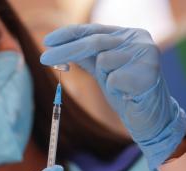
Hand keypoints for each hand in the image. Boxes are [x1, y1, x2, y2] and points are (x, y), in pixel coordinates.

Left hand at [40, 24, 185, 170]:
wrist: (149, 116)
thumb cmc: (124, 92)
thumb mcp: (102, 70)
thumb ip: (87, 57)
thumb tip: (60, 48)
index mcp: (126, 35)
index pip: (93, 30)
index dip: (69, 34)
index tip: (48, 41)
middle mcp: (138, 38)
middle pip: (93, 41)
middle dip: (65, 51)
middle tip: (43, 58)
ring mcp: (145, 52)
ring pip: (103, 60)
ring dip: (105, 76)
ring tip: (120, 85)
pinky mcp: (148, 70)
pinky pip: (113, 78)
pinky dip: (115, 88)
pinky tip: (128, 91)